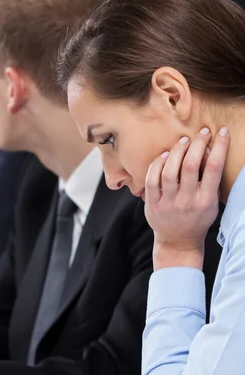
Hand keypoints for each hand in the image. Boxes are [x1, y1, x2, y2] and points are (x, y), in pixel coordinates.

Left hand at [145, 126, 228, 270]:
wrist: (177, 241)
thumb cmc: (197, 218)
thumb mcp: (211, 203)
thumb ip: (210, 181)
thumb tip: (208, 152)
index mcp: (206, 200)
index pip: (215, 169)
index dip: (219, 147)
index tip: (222, 133)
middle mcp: (187, 200)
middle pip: (191, 166)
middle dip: (198, 144)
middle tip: (201, 133)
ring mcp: (168, 202)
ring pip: (170, 170)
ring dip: (177, 151)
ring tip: (184, 141)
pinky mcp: (152, 203)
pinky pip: (152, 179)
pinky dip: (157, 164)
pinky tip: (164, 155)